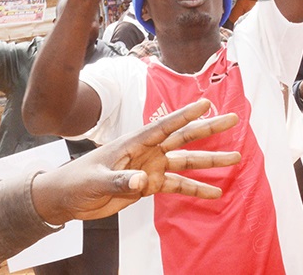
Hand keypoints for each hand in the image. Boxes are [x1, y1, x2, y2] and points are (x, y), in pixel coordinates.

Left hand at [32, 99, 239, 224]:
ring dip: (210, 161)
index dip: (185, 114)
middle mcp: (148, 151)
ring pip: (187, 162)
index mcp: (134, 142)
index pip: (164, 126)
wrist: (66, 199)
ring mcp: (151, 167)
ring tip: (235, 159)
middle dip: (209, 129)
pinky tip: (214, 194)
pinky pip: (178, 186)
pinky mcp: (149, 186)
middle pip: (184, 138)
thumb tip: (143, 182)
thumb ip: (119, 180)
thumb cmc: (76, 182)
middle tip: (233, 119)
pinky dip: (196, 189)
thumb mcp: (95, 181)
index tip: (206, 103)